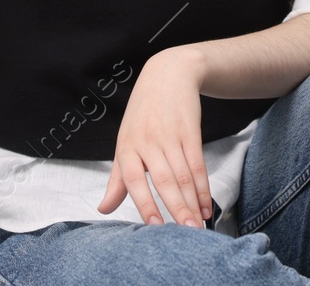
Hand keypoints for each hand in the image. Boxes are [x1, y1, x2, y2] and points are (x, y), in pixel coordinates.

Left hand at [97, 47, 212, 228]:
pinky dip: (203, 186)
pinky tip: (207, 204)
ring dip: (193, 202)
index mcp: (127, 147)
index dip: (145, 204)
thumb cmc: (143, 115)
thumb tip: (103, 209)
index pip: (134, 181)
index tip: (155, 228)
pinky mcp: (190, 130)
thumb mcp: (125, 143)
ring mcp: (170, 135)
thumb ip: (118, 180)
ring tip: (199, 226)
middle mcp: (148, 142)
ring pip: (184, 175)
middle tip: (187, 234)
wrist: (168, 74)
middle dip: (177, 208)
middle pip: (165, 181)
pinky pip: (198, 163)